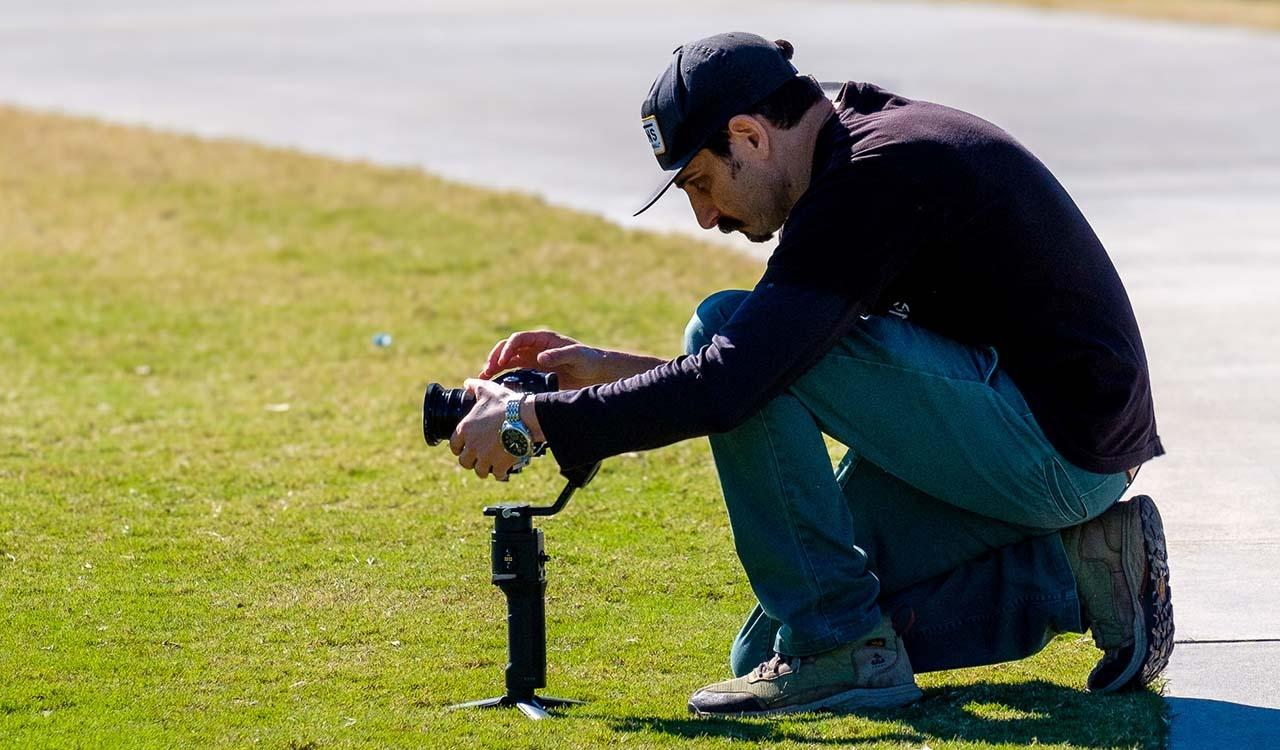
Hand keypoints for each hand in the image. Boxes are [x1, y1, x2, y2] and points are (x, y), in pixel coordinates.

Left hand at [449, 379, 520, 481]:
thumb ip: (474, 386)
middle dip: (470, 460)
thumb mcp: (486, 390)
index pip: (454, 446)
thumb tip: (466, 384)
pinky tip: (503, 469)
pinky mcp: (500, 464)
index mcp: (465, 430)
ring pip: (480, 471)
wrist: (524, 417)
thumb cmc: (504, 403)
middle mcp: (473, 446)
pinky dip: (500, 473)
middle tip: (477, 457)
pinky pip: (497, 475)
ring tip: (490, 464)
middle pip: (464, 462)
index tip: (464, 447)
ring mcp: (486, 457)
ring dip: (484, 468)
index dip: (459, 447)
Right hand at [479, 330, 606, 389]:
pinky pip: (513, 371)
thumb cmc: (588, 360)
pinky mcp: (532, 371)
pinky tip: (494, 384)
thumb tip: (539, 357)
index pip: (518, 339)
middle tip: (487, 371)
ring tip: (484, 378)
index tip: (502, 361)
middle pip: (508, 348)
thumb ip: (559, 355)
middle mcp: (534, 347)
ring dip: (494, 367)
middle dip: (495, 357)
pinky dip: (502, 375)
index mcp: (542, 339)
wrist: (595, 373)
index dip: (508, 348)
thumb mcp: (576, 356)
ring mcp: (531, 359)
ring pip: (507, 359)